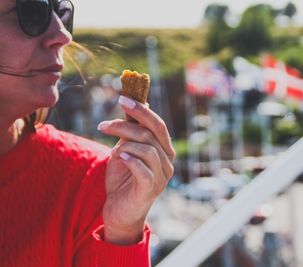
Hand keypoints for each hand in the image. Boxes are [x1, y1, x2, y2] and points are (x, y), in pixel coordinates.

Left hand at [98, 96, 174, 244]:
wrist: (120, 211)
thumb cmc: (122, 180)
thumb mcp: (125, 151)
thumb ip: (131, 133)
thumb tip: (135, 106)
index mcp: (164, 150)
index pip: (158, 124)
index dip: (141, 110)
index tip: (122, 98)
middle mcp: (167, 162)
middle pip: (152, 133)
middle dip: (128, 123)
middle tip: (105, 123)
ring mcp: (162, 176)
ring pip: (146, 148)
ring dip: (123, 144)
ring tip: (111, 152)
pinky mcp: (151, 189)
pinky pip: (143, 169)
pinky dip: (130, 160)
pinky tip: (120, 158)